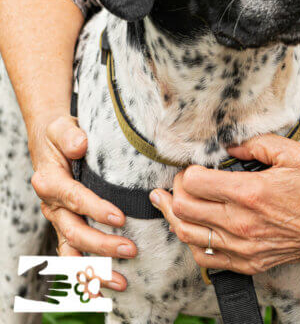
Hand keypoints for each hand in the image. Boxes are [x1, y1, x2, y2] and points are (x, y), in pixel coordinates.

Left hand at [20, 258, 70, 303]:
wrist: (18, 290)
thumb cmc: (24, 279)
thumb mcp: (32, 270)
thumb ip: (39, 266)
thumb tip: (46, 261)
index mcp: (42, 276)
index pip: (54, 275)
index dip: (61, 275)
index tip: (68, 275)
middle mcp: (43, 284)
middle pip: (55, 284)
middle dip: (63, 284)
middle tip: (71, 285)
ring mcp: (42, 291)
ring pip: (54, 292)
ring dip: (61, 292)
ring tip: (68, 293)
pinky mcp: (40, 298)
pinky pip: (48, 300)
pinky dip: (54, 301)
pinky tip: (60, 302)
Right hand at [28, 114, 136, 290]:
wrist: (50, 142)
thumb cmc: (61, 134)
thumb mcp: (63, 127)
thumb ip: (70, 135)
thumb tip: (79, 145)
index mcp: (50, 182)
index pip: (74, 199)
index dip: (96, 209)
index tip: (120, 217)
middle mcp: (51, 206)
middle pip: (75, 231)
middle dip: (102, 245)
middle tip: (131, 249)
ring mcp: (58, 220)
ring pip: (72, 251)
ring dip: (94, 270)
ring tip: (120, 282)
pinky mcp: (65, 227)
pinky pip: (72, 256)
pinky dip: (85, 276)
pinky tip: (102, 291)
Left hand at [149, 134, 299, 274]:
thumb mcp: (292, 153)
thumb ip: (257, 143)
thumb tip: (229, 144)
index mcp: (250, 192)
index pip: (195, 183)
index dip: (187, 171)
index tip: (192, 166)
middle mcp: (241, 222)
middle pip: (183, 208)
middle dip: (174, 190)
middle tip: (180, 181)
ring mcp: (242, 246)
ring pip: (186, 234)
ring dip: (173, 216)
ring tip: (168, 202)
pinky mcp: (246, 262)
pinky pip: (204, 257)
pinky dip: (191, 241)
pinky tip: (191, 228)